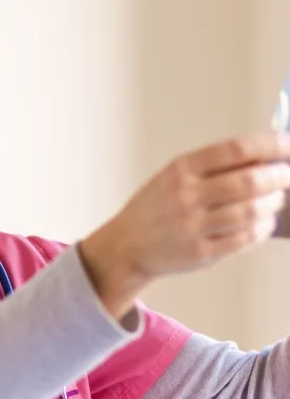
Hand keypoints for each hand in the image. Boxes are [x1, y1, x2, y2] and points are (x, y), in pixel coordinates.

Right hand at [80, 132, 289, 318]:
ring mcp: (193, 227)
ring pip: (251, 211)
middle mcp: (186, 197)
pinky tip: (263, 222)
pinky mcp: (200, 253)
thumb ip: (211, 167)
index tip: (289, 145)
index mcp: (180, 170)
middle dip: (279, 176)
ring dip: (272, 203)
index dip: (270, 146)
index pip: (236, 150)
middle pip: (249, 181)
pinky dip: (261, 229)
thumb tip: (265, 158)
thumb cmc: (154, 209)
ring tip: (275, 200)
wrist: (125, 247)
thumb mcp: (172, 177)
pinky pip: (244, 238)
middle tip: (288, 177)